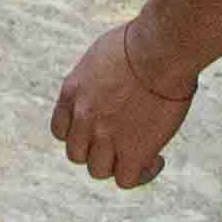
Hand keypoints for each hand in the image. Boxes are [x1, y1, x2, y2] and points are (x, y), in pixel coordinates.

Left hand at [51, 19, 196, 188]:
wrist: (161, 50)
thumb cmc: (141, 42)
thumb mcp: (104, 54)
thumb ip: (99, 76)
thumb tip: (112, 82)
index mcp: (72, 91)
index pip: (60, 130)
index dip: (79, 135)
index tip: (100, 130)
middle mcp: (83, 117)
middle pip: (77, 155)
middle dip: (98, 151)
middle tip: (122, 142)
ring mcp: (106, 136)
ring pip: (99, 171)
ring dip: (118, 164)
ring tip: (141, 152)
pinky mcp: (133, 150)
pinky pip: (127, 180)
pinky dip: (141, 174)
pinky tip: (156, 158)